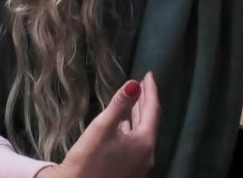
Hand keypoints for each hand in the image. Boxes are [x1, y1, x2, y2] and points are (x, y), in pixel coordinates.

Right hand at [37, 72, 160, 177]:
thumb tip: (133, 83)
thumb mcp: (103, 128)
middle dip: (144, 102)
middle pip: (148, 122)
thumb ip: (119, 104)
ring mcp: (137, 164)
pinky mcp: (127, 170)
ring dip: (137, 116)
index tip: (149, 74)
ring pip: (140, 133)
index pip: (153, 110)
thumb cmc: (88, 159)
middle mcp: (146, 155)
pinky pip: (133, 144)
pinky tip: (123, 125)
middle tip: (142, 84)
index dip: (151, 90)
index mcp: (145, 143)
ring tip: (134, 100)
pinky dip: (130, 129)